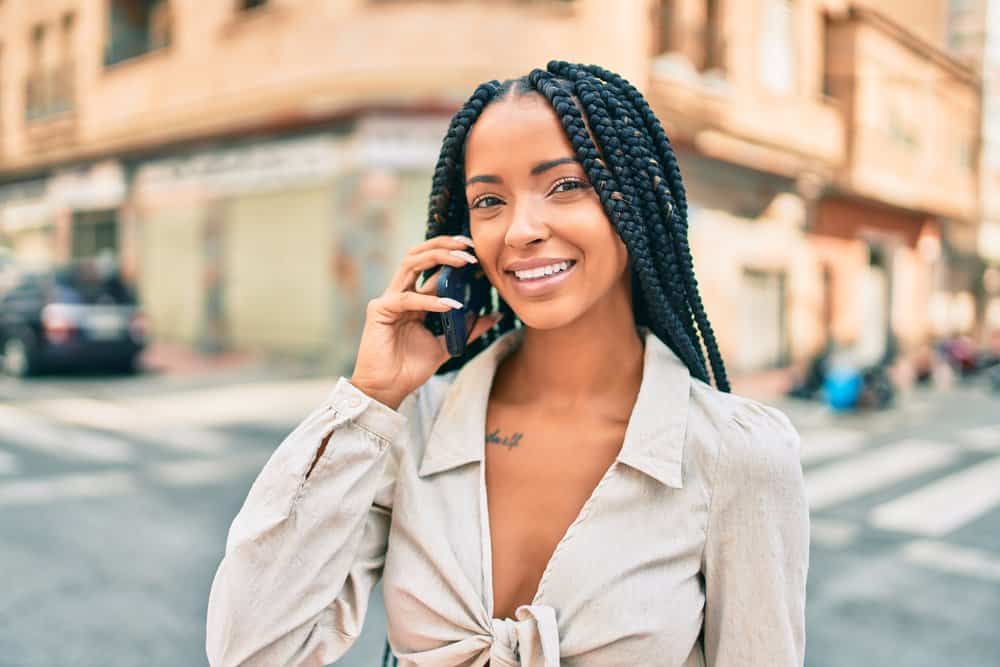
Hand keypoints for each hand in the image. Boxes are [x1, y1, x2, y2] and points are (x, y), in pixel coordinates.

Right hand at [349, 234, 501, 409]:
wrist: (388, 389)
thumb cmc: (411, 368)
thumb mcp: (447, 345)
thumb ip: (468, 329)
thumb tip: (493, 316)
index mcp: (414, 298)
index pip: (431, 266)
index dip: (451, 254)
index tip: (475, 252)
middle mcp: (400, 293)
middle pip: (419, 255)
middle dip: (444, 246)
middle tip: (469, 247)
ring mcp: (388, 299)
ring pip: (410, 264)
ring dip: (438, 258)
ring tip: (464, 261)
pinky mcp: (379, 311)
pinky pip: (407, 299)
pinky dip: (430, 300)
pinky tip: (450, 305)